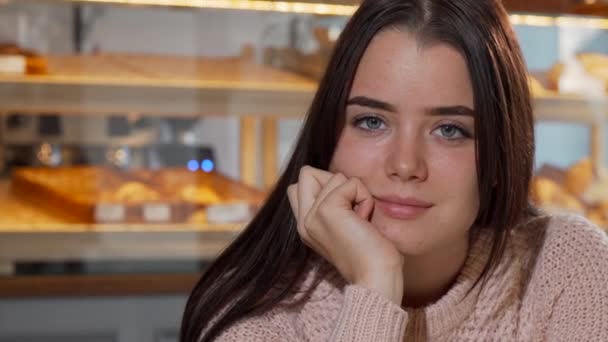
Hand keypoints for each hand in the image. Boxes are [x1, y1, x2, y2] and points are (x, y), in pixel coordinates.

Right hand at [287, 166, 403, 304]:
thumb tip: (340, 180)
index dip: (324, 187)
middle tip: (350, 211)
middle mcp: (303, 221)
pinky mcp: (327, 210)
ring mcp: (312, 215)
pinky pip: (351, 183)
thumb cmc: (371, 254)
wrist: (376, 277)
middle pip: (307, 173)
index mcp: (305, 226)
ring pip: (335, 176)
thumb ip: (333, 206)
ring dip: (356, 193)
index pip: (298, 185)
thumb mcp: (344, 226)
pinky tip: (364, 221)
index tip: (343, 210)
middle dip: (335, 183)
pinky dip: (364, 197)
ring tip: (360, 221)